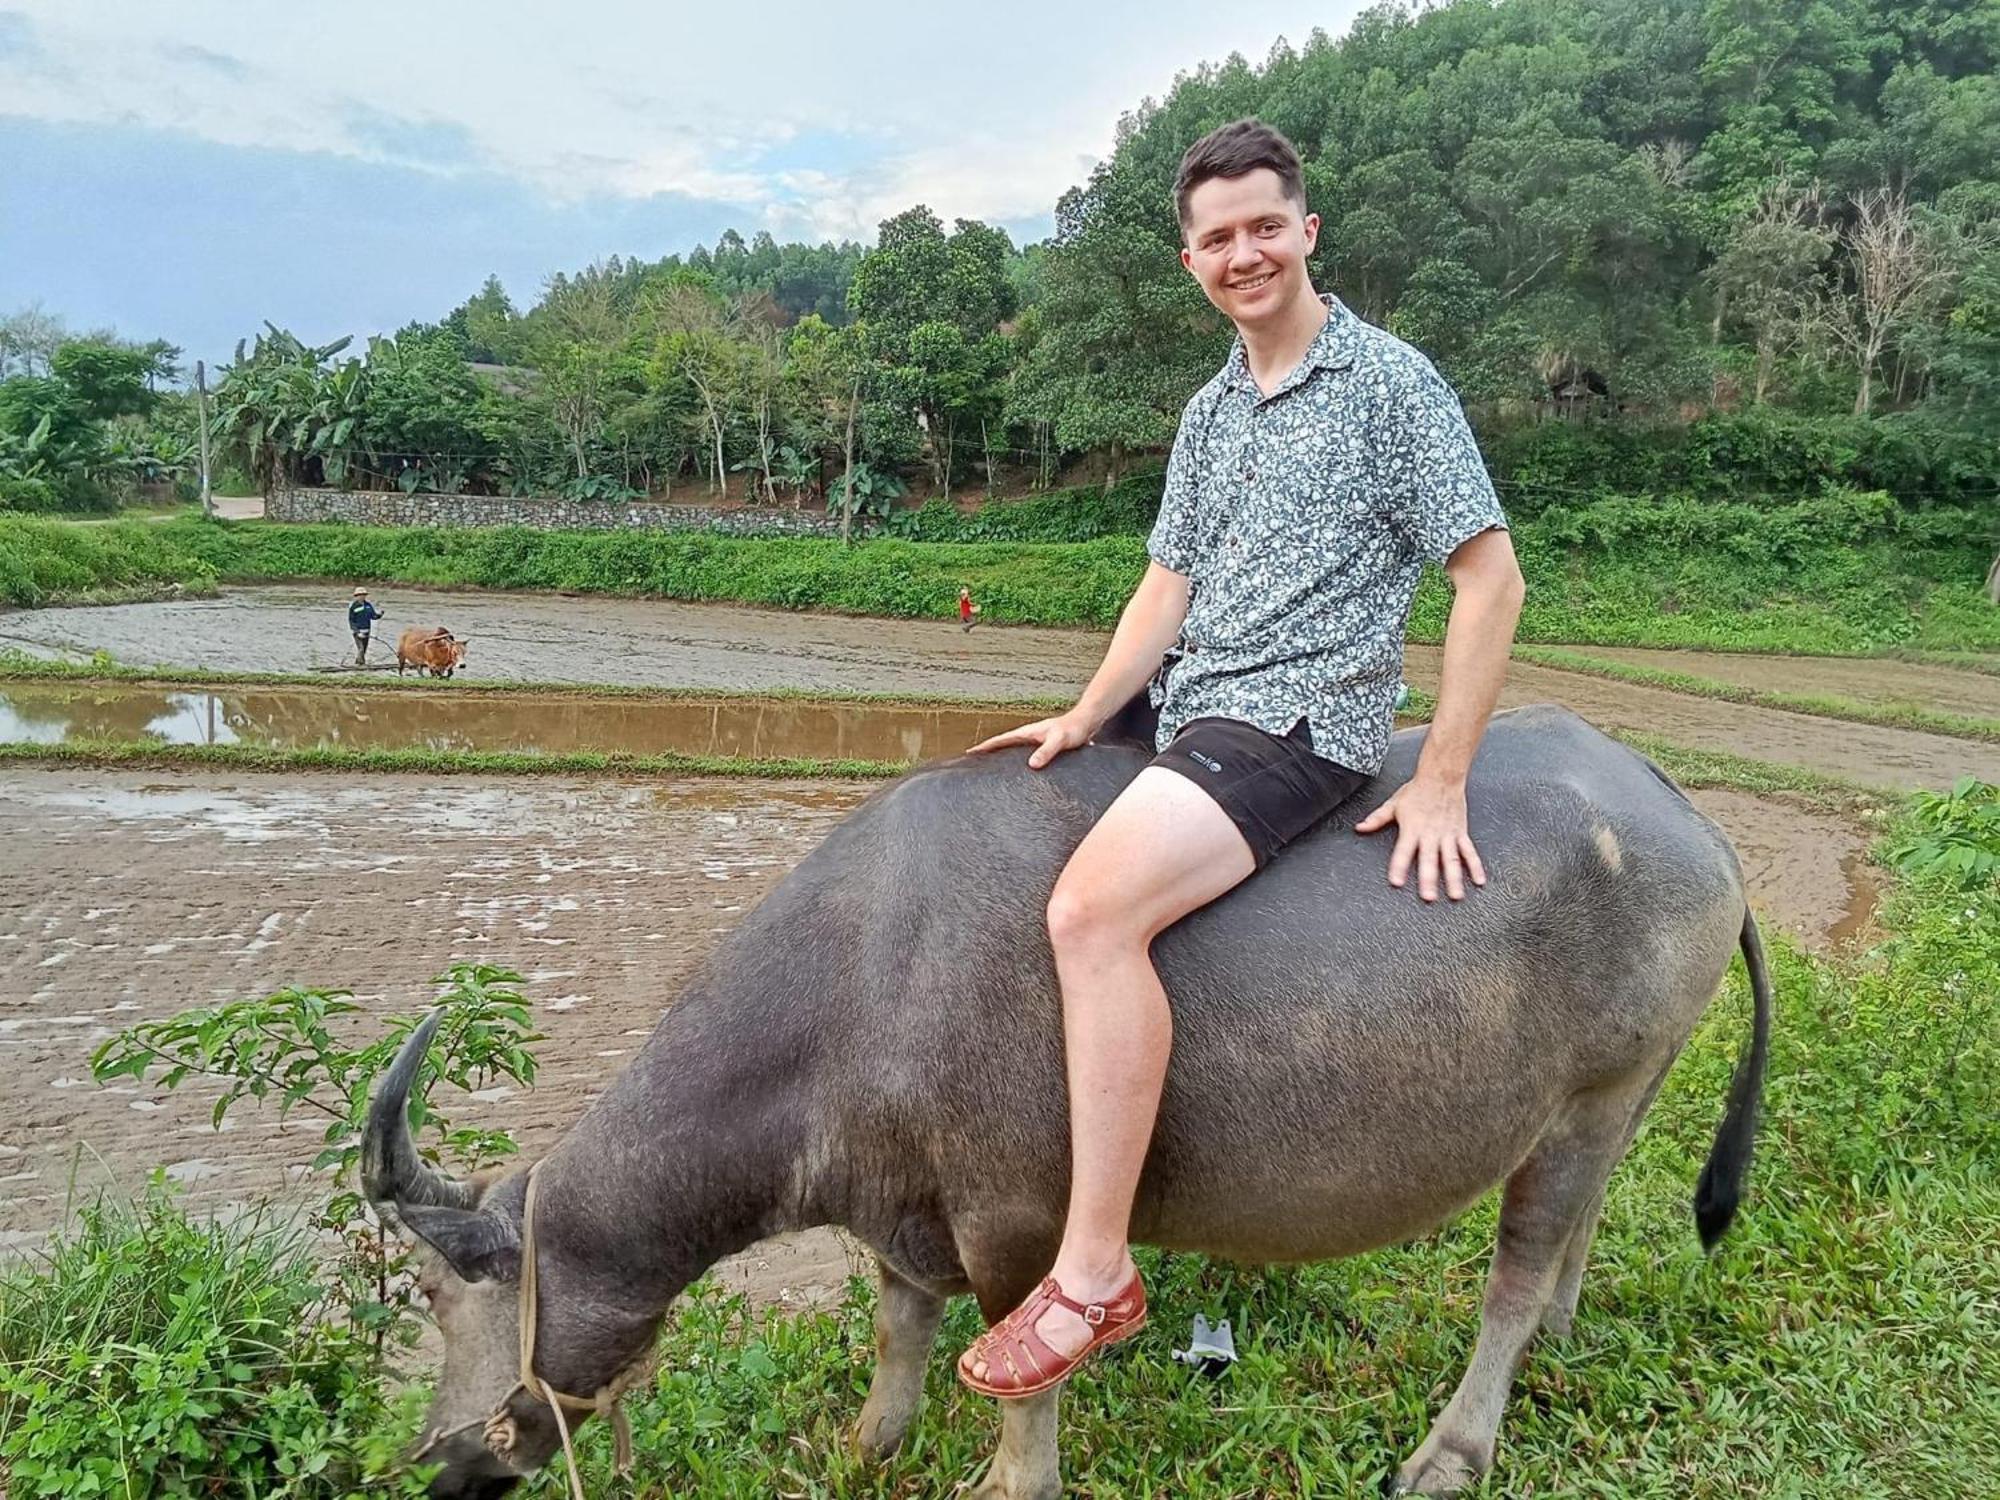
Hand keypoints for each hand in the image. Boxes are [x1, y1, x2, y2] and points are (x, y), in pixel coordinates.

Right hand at [968, 711, 1096, 768]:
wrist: (1087, 722)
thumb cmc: (1074, 729)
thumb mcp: (1059, 740)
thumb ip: (1046, 751)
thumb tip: (1032, 765)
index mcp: (1027, 733)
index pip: (1000, 740)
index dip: (985, 747)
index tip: (971, 753)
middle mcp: (1029, 737)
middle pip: (1003, 745)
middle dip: (988, 753)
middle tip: (975, 762)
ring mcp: (1036, 742)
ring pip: (1013, 751)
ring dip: (1002, 757)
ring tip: (991, 769)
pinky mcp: (1044, 748)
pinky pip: (1026, 755)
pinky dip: (1017, 762)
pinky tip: (1020, 771)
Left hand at [1355, 776, 1486, 901]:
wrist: (1442, 777)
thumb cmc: (1417, 790)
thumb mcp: (1393, 804)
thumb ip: (1377, 819)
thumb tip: (1360, 828)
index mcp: (1412, 828)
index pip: (1403, 851)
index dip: (1399, 867)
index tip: (1397, 882)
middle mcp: (1431, 834)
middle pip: (1429, 859)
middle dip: (1429, 879)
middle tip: (1429, 897)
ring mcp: (1448, 835)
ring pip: (1452, 860)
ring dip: (1454, 879)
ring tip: (1455, 896)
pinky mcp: (1461, 833)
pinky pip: (1469, 852)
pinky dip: (1475, 866)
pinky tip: (1479, 881)